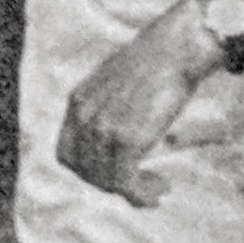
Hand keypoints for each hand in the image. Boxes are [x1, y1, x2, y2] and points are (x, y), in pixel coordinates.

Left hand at [57, 4, 219, 205]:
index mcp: (78, 101)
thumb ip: (108, 106)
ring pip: (106, 180)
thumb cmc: (157, 60)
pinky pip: (126, 183)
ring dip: (133, 191)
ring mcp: (104, 130)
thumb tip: (120, 129)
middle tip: (140, 182)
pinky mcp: (127, 140)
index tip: (112, 172)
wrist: (176, 47)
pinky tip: (161, 189)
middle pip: (86, 171)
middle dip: (113, 182)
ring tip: (158, 186)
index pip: (66, 154)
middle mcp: (85, 117)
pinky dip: (142, 195)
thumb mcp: (118, 81)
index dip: (86, 169)